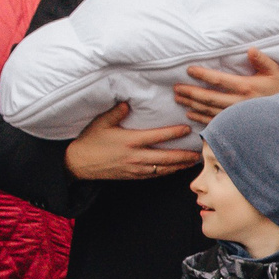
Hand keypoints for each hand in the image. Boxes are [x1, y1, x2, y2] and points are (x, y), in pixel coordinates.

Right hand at [63, 101, 201, 180]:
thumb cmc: (90, 140)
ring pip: (162, 169)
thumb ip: (116, 111)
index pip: (157, 136)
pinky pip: (154, 175)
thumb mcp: (101, 122)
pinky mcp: (132, 176)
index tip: (187, 129)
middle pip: (165, 158)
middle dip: (183, 156)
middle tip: (199, 152)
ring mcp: (135, 168)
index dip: (173, 133)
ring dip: (179, 166)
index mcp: (129, 141)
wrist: (79, 163)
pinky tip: (175, 169)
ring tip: (193, 162)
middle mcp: (135, 156)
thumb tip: (128, 102)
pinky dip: (167, 172)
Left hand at [172, 46, 278, 125]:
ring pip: (208, 110)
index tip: (189, 70)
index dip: (202, 75)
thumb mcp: (274, 72)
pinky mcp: (234, 125)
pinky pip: (213, 122)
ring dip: (191, 104)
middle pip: (208, 97)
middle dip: (190, 92)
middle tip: (176, 88)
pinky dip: (200, 118)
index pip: (219, 80)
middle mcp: (237, 103)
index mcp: (245, 87)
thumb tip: (250, 50)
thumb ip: (261, 60)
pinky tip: (189, 113)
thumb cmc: (278, 91)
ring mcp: (234, 116)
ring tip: (178, 98)